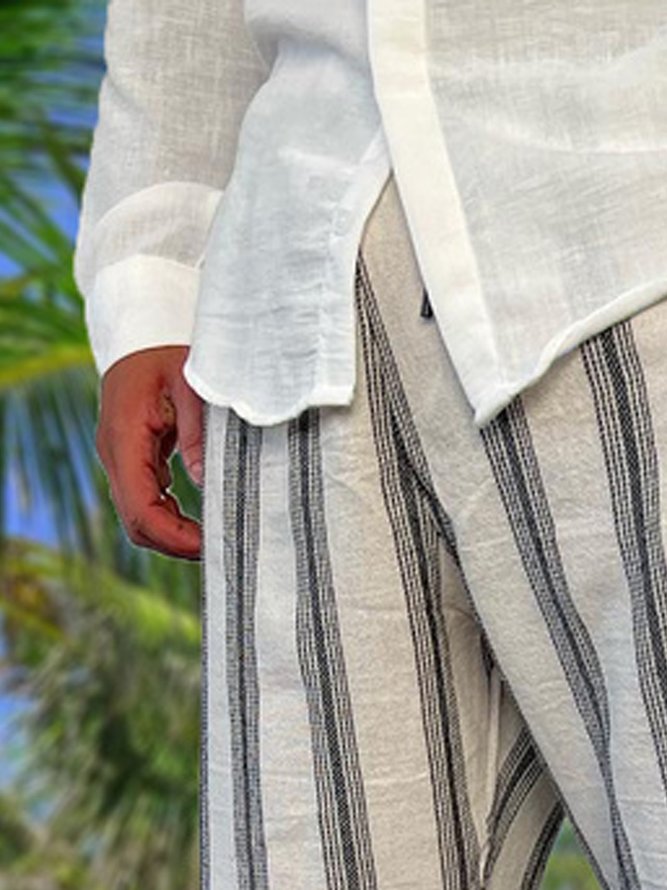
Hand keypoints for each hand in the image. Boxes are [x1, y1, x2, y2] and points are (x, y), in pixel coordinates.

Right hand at [95, 345, 202, 560]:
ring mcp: (121, 457)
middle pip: (135, 521)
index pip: (140, 506)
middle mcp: (115, 453)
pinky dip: (169, 515)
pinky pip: (145, 499)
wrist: (142, 331)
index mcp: (125, 437)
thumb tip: (207, 482)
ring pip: (138, 515)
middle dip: (173, 542)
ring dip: (171, 532)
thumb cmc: (168, 351)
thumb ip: (198, 433)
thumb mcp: (191, 385)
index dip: (172, 535)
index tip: (209, 545)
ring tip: (214, 537)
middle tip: (219, 548)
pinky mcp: (133, 457)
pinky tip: (199, 518)